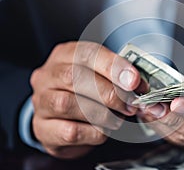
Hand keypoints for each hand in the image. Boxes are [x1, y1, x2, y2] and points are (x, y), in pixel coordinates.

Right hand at [30, 41, 142, 158]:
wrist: (63, 119)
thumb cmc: (86, 92)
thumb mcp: (101, 76)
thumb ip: (119, 78)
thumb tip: (141, 87)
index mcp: (65, 55)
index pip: (87, 53)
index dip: (113, 66)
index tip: (134, 81)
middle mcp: (47, 75)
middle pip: (74, 77)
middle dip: (109, 93)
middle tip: (130, 105)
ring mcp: (40, 102)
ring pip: (68, 103)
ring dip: (101, 113)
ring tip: (118, 119)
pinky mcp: (43, 129)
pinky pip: (70, 131)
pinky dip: (94, 132)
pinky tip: (103, 131)